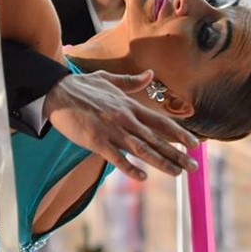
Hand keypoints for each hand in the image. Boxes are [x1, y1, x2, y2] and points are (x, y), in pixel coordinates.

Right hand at [42, 69, 199, 180]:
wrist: (56, 91)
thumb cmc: (81, 86)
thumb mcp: (109, 79)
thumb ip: (131, 82)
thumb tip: (150, 74)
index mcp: (129, 105)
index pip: (160, 121)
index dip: (179, 133)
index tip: (194, 144)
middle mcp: (125, 118)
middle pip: (156, 139)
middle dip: (177, 153)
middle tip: (194, 166)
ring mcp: (111, 130)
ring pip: (141, 149)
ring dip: (161, 162)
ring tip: (178, 173)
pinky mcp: (96, 141)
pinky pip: (116, 158)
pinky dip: (130, 168)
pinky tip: (143, 177)